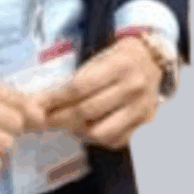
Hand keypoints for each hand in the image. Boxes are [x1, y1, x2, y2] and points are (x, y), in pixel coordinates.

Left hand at [35, 37, 162, 150]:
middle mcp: (132, 87)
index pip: (80, 87)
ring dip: (78, 131)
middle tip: (44, 120)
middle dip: (60, 118)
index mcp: (118, 65)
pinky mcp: (145, 121)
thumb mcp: (102, 53)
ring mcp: (140, 107)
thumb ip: (82, 73)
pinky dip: (98, 139)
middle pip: (87, 111)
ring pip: (101, 131)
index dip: (56, 99)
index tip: (39, 105)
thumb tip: (48, 97)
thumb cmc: (120, 54)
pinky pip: (116, 140)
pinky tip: (88, 129)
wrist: (154, 58)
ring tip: (67, 125)